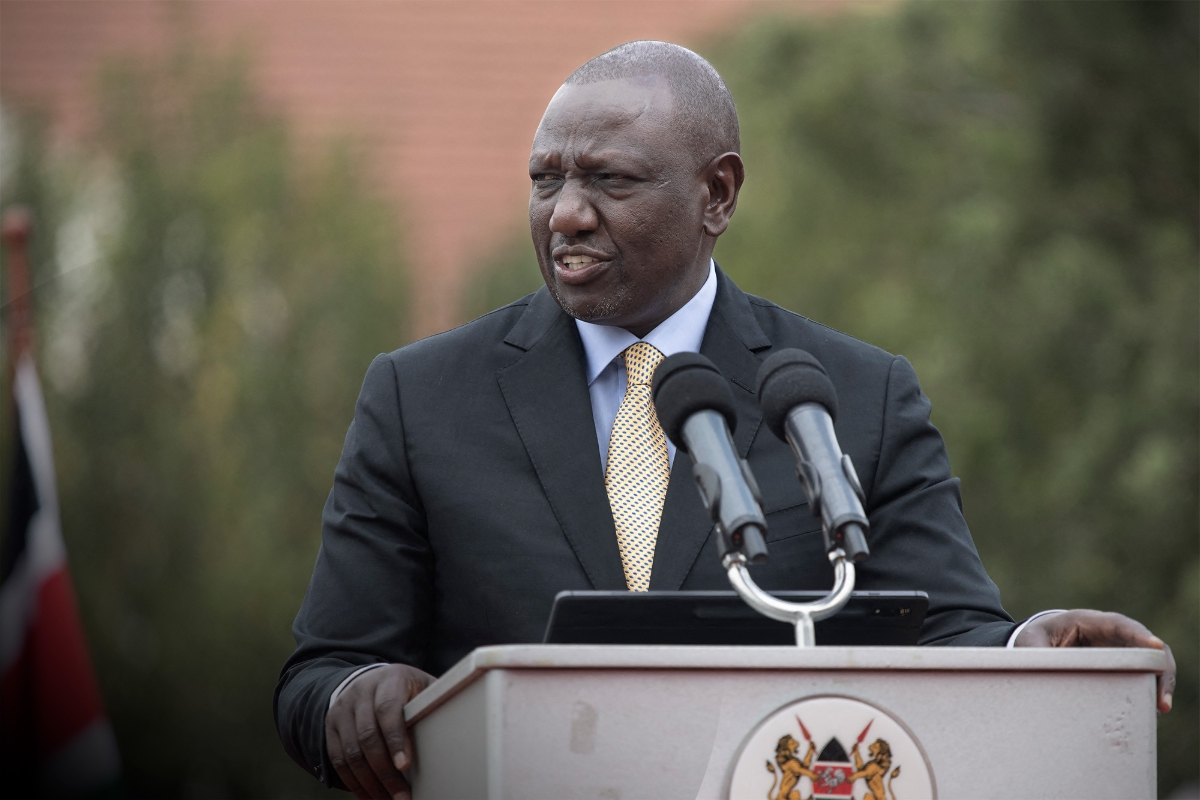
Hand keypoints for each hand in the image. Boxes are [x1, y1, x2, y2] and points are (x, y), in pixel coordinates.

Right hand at [325, 663, 435, 799]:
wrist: (367, 680)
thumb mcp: (421, 685)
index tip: (405, 765)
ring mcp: (342, 709)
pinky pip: (338, 760)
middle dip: (385, 772)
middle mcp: (361, 692)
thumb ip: (433, 701)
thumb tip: (459, 721)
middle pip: (368, 736)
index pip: (387, 709)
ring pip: (351, 752)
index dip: (396, 739)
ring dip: (370, 783)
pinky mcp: (330, 727)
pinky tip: (370, 795)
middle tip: (402, 796)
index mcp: (389, 680)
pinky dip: (354, 782)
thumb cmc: (404, 688)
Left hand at [1014, 609, 1174, 713]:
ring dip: (1158, 686)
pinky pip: (1143, 680)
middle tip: (1162, 701)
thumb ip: (1034, 653)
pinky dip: (1148, 695)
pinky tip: (1147, 714)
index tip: (1155, 646)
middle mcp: (1113, 636)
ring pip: (1151, 666)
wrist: (1041, 641)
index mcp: (1089, 622)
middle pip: (1147, 648)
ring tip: (1159, 710)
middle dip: (1160, 670)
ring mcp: (1122, 652)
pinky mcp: (1123, 670)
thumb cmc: (1036, 637)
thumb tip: (1037, 670)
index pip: (1120, 625)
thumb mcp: (1029, 642)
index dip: (1139, 635)